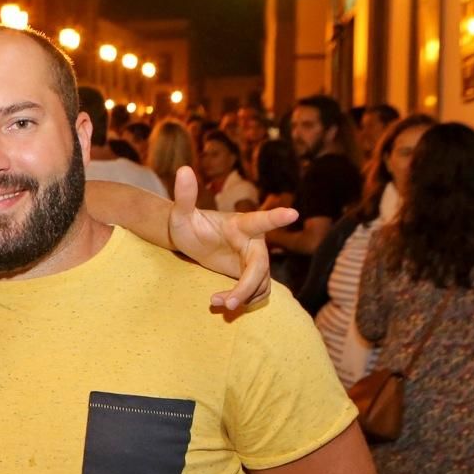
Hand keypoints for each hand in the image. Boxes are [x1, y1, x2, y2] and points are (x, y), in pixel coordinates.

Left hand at [168, 166, 297, 311]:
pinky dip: (244, 302)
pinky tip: (223, 303)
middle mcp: (252, 242)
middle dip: (246, 287)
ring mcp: (254, 259)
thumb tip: (183, 169)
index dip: (275, 217)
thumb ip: (184, 197)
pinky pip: (258, 292)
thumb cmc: (187, 224)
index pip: (260, 220)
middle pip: (260, 266)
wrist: (190, 241)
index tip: (293, 213)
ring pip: (261, 284)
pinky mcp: (251, 275)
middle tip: (228, 303)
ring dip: (242, 297)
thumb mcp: (180, 215)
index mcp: (239, 225)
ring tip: (216, 302)